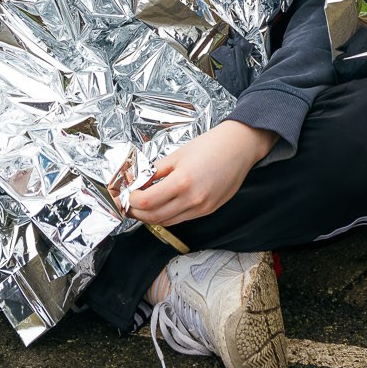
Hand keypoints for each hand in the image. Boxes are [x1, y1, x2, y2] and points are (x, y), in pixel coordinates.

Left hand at [127, 122, 275, 227]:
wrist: (240, 147)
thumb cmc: (211, 146)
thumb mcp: (177, 154)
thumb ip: (155, 170)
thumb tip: (137, 181)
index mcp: (182, 181)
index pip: (146, 201)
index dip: (131, 200)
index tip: (126, 194)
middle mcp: (192, 199)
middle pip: (153, 217)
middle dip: (136, 212)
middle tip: (128, 204)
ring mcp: (201, 208)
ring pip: (167, 221)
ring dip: (151, 216)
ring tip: (143, 205)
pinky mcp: (208, 210)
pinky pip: (181, 219)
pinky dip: (167, 215)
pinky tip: (162, 205)